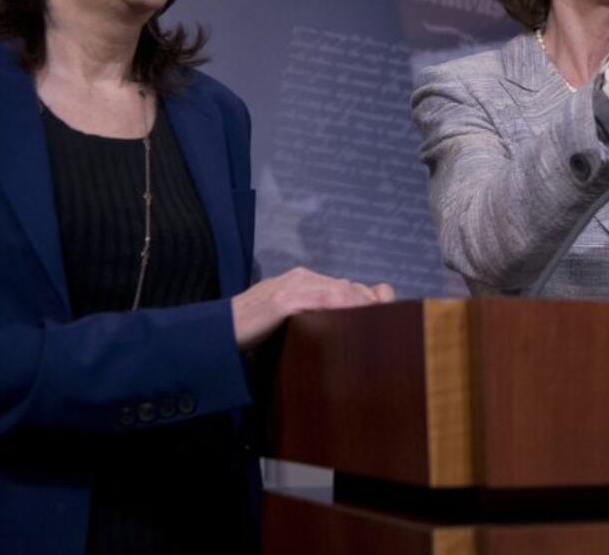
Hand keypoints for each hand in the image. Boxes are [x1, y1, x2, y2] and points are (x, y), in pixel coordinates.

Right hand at [231, 266, 394, 348]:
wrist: (219, 330)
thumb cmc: (253, 327)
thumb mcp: (288, 318)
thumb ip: (312, 315)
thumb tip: (339, 325)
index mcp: (302, 279)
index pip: (343, 285)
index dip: (366, 298)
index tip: (386, 311)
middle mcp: (300, 278)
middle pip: (346, 286)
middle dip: (368, 302)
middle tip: (389, 317)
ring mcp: (291, 287)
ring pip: (336, 291)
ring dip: (360, 305)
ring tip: (378, 318)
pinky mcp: (282, 301)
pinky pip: (318, 301)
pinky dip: (338, 306)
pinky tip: (351, 317)